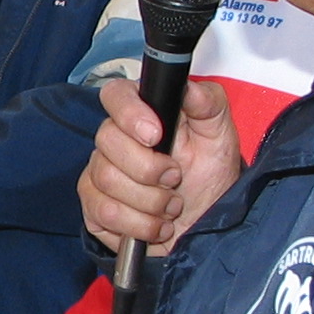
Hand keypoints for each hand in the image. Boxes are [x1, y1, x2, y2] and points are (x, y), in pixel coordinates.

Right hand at [79, 75, 241, 255]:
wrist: (205, 220)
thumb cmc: (209, 174)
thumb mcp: (219, 135)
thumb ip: (209, 104)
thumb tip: (188, 88)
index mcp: (142, 113)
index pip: (115, 95)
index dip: (129, 113)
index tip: (155, 134)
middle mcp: (114, 140)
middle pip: (107, 142)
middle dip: (149, 168)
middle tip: (176, 178)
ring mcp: (99, 173)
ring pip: (107, 180)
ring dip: (150, 201)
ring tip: (172, 206)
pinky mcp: (94, 207)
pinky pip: (104, 213)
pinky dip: (139, 225)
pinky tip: (158, 225)